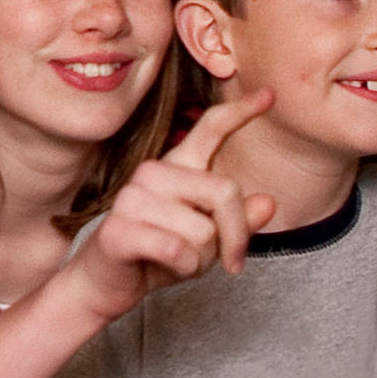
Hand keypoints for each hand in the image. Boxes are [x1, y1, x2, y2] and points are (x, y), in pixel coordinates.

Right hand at [60, 89, 278, 317]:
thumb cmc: (157, 256)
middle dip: (235, 235)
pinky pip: (179, 250)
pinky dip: (184, 269)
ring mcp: (132, 198)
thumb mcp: (207, 239)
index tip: (269, 94)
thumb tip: (268, 202)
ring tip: (179, 260)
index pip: (210, 129)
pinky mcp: (120, 228)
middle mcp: (153, 172)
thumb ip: (237, 219)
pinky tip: (165, 267)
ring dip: (202, 259)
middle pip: (225, 192)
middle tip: (230, 261)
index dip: (241, 111)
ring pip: (204, 231)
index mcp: (176, 167)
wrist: (107, 283)